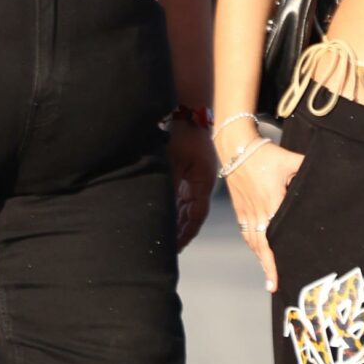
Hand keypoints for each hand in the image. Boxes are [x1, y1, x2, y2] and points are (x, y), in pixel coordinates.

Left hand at [168, 121, 217, 250]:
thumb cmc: (182, 134)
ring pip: (187, 208)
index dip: (186, 233)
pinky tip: (165, 220)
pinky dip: (175, 211)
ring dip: (177, 224)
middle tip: (168, 250)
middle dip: (181, 233)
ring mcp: (197, 180)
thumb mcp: (173, 160)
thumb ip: (169, 183)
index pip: (196, 216)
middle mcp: (202, 184)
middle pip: (192, 215)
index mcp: (203, 182)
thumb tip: (161, 207)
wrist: (189, 114)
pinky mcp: (190, 175)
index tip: (176, 247)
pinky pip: (183, 198)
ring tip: (165, 240)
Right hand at [227, 139, 303, 292]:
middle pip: (260, 246)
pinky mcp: (240, 209)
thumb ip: (308, 169)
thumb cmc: (265, 154)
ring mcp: (246, 211)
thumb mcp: (290, 160)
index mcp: (270, 202)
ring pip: (252, 241)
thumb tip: (332, 173)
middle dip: (267, 266)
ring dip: (260, 258)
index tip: (275, 280)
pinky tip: (260, 253)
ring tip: (269, 274)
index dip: (273, 260)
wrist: (236, 148)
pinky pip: (246, 232)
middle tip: (273, 286)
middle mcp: (255, 211)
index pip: (271, 238)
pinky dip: (253, 245)